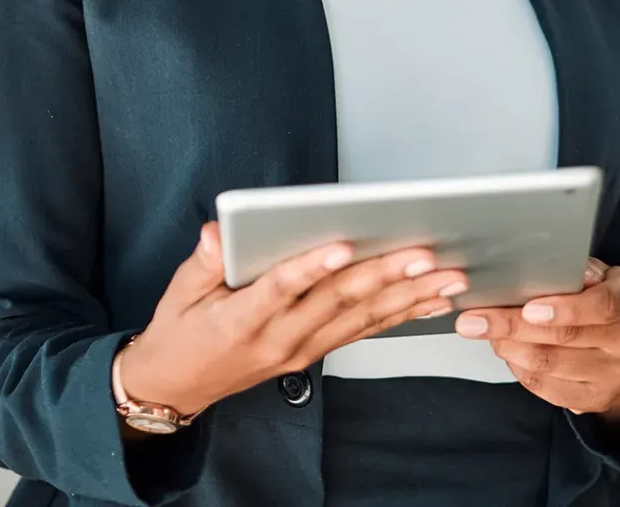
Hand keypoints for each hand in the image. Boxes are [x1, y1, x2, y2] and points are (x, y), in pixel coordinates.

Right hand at [117, 223, 466, 418]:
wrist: (175, 386)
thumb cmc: (180, 332)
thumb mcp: (180, 291)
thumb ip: (203, 262)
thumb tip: (218, 233)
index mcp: (244, 319)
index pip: (283, 287)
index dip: (313, 265)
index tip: (343, 244)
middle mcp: (280, 338)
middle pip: (337, 301)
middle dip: (385, 275)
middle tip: (423, 254)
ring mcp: (301, 350)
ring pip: (361, 319)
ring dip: (407, 297)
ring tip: (444, 277)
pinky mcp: (312, 354)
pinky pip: (362, 333)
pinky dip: (399, 316)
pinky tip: (429, 301)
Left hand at [454, 259, 619, 419]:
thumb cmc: (600, 296)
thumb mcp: (596, 273)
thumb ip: (573, 270)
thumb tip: (541, 267)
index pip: (603, 305)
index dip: (564, 308)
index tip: (528, 308)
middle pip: (567, 337)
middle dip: (513, 326)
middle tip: (475, 320)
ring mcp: (616, 374)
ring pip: (552, 364)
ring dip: (510, 348)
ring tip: (485, 332)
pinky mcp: (596, 399)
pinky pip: (549, 388)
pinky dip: (520, 369)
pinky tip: (506, 352)